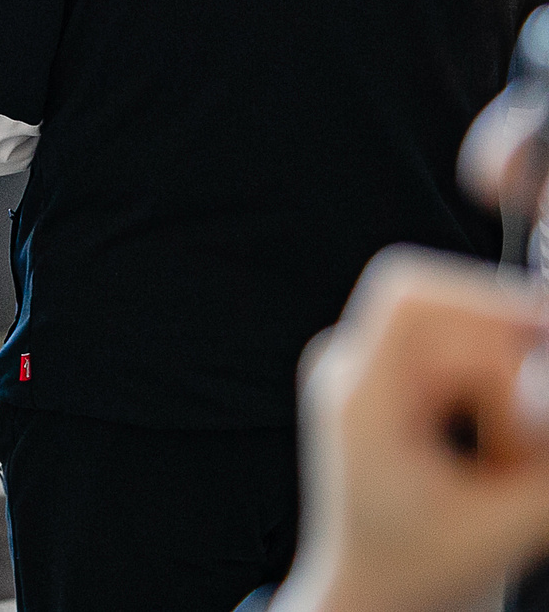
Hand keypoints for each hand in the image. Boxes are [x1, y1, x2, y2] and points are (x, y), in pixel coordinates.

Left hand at [275, 250, 548, 611]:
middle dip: (510, 346)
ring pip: (463, 334)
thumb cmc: (417, 575)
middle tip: (532, 432)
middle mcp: (354, 373)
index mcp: (359, 399)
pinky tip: (498, 456)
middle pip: (443, 308)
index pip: (412, 301)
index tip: (546, 335)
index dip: (488, 302)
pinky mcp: (398, 386)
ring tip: (507, 460)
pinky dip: (500, 394)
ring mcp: (370, 375)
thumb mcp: (501, 530)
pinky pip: (464, 359)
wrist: (374, 598)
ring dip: (508, 381)